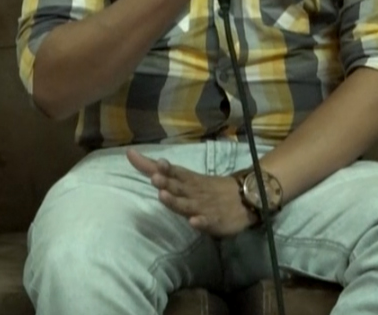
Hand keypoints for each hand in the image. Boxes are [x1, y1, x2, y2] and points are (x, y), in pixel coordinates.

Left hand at [126, 148, 254, 237]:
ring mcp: (204, 206)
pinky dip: (200, 222)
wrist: (246, 197)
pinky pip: (207, 221)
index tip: (152, 161)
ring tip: (163, 196)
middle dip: (165, 182)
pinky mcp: (215, 221)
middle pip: (177, 186)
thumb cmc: (209, 188)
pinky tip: (194, 222)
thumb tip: (131, 155)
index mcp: (188, 180)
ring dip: (176, 200)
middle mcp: (193, 191)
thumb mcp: (188, 178)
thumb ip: (163, 171)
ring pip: (187, 204)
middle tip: (154, 178)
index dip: (162, 167)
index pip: (173, 171)